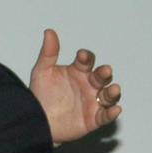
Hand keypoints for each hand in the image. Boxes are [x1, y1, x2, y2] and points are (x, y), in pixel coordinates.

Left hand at [29, 28, 121, 144]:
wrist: (36, 121)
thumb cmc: (40, 96)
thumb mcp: (42, 72)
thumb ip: (48, 53)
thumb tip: (49, 32)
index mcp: (78, 71)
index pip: (87, 61)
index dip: (85, 57)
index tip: (81, 56)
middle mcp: (88, 85)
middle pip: (101, 77)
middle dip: (104, 73)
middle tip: (105, 71)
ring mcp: (92, 102)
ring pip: (108, 95)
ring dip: (113, 92)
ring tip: (113, 90)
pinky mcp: (92, 119)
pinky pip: (105, 116)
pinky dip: (112, 113)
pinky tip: (115, 109)